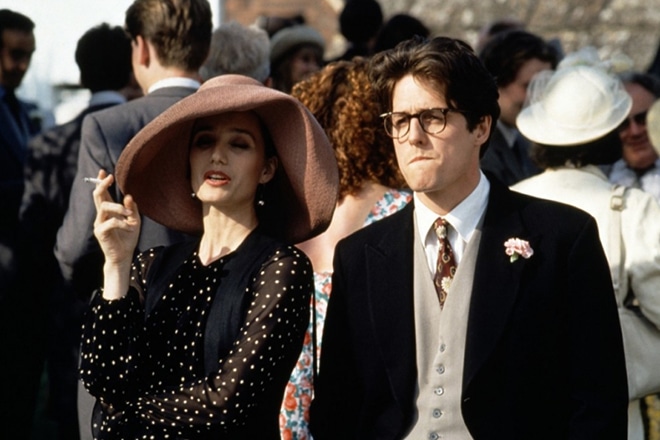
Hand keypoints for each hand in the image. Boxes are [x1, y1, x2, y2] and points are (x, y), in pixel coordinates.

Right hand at [92, 170, 139, 298]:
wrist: (124, 256)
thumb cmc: (128, 238)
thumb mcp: (134, 221)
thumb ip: (132, 209)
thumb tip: (129, 196)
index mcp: (109, 212)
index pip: (103, 194)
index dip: (101, 182)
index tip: (103, 171)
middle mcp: (101, 215)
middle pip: (98, 196)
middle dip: (102, 185)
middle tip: (110, 177)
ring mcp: (99, 223)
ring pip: (104, 207)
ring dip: (119, 208)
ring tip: (130, 215)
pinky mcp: (101, 232)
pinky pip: (111, 222)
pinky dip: (123, 223)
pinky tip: (131, 228)